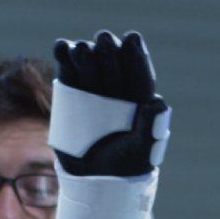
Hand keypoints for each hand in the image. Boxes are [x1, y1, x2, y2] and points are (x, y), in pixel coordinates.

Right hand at [50, 30, 169, 177]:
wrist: (94, 179)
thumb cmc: (124, 166)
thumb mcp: (140, 151)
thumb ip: (150, 127)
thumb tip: (158, 102)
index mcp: (139, 98)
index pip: (139, 73)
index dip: (136, 55)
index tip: (131, 39)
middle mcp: (117, 90)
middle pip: (114, 64)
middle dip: (109, 51)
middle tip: (104, 40)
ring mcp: (93, 90)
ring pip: (90, 64)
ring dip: (85, 52)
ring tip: (80, 49)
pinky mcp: (71, 94)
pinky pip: (68, 73)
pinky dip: (64, 58)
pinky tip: (61, 46)